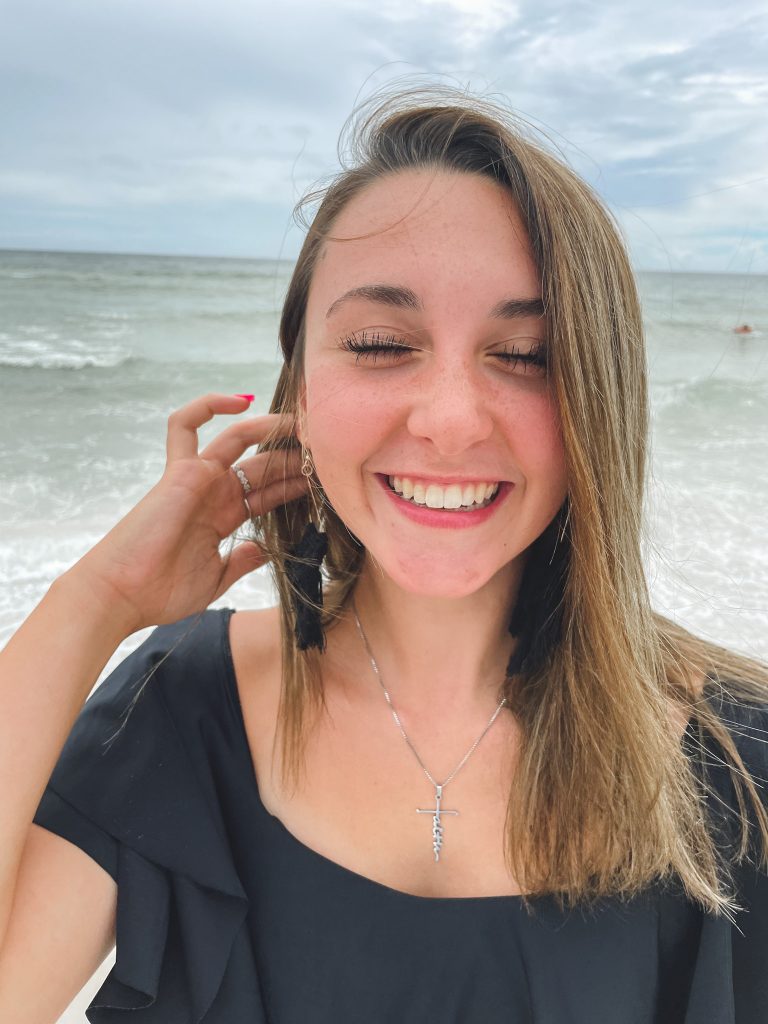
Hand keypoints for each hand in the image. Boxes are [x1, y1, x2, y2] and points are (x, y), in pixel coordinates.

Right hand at [65, 393, 307, 631]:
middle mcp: (212, 492)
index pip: (267, 492)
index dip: (296, 483)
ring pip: (239, 438)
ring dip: (272, 427)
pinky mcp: (180, 472)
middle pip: (262, 464)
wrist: (122, 597)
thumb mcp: (216, 579)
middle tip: (328, 446)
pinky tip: (242, 400)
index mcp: (221, 517)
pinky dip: (208, 405)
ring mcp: (196, 479)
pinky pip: (186, 424)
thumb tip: (264, 549)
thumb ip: (241, 562)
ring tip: (305, 421)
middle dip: (295, 456)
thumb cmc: (161, 593)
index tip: (328, 479)